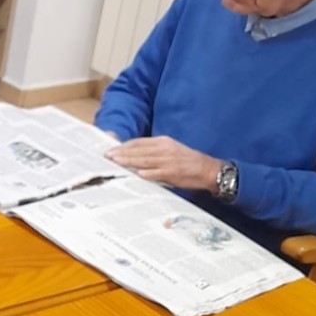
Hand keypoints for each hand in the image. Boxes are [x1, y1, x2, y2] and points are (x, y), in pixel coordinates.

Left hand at [105, 136, 220, 191]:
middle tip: (108, 156)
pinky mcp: (173, 172)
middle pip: (138, 150)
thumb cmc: (186, 161)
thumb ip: (153, 152)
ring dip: (129, 161)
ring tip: (116, 162)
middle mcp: (164, 149)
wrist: (208, 169)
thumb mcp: (169, 150)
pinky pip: (157, 172)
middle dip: (122, 153)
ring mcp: (168, 160)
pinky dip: (146, 173)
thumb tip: (134, 156)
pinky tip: (137, 173)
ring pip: (144, 160)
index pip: (138, 142)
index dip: (124, 146)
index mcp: (163, 142)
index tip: (111, 149)